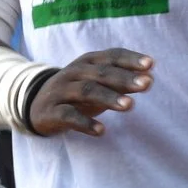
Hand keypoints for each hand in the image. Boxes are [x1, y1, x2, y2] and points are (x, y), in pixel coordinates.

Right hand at [25, 49, 151, 137]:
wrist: (36, 106)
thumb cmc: (76, 93)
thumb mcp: (98, 84)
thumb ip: (122, 80)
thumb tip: (151, 77)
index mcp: (88, 62)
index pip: (111, 56)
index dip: (130, 59)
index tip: (151, 64)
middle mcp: (75, 72)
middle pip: (101, 73)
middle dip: (125, 78)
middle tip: (146, 84)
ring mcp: (62, 91)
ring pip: (86, 91)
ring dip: (109, 97)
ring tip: (130, 106)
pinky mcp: (52, 111)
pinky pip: (69, 116)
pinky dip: (85, 122)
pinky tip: (101, 131)